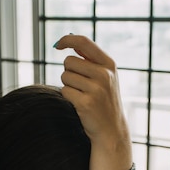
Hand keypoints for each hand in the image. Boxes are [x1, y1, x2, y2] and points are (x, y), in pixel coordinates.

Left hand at [54, 34, 132, 169]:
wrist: (112, 130)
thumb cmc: (104, 100)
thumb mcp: (105, 77)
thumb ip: (90, 59)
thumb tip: (68, 40)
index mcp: (109, 64)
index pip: (84, 42)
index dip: (67, 40)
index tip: (58, 45)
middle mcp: (104, 75)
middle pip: (69, 61)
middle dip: (69, 72)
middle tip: (81, 85)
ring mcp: (96, 89)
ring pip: (65, 76)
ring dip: (68, 85)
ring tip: (82, 95)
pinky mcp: (86, 103)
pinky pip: (65, 91)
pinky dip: (68, 97)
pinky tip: (80, 104)